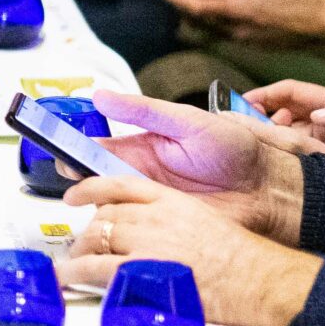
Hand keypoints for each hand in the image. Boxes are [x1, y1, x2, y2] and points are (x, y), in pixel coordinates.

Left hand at [57, 177, 323, 325]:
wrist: (259, 279)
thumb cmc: (242, 259)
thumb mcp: (204, 223)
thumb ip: (173, 222)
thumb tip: (149, 233)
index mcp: (172, 201)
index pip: (121, 185)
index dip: (91, 188)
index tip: (74, 194)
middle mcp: (156, 217)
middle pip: (105, 216)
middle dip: (87, 232)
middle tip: (80, 246)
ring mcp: (147, 242)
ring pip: (96, 239)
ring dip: (78, 253)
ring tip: (70, 266)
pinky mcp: (142, 269)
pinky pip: (95, 267)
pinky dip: (75, 272)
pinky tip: (66, 278)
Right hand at [80, 88, 306, 240]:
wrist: (268, 188)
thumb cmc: (237, 150)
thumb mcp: (188, 122)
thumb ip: (143, 110)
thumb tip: (99, 96)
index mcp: (142, 147)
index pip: (95, 147)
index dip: (72, 147)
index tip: (55, 147)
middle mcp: (139, 176)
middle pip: (92, 179)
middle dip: (75, 178)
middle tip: (69, 175)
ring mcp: (147, 203)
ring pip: (104, 205)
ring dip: (91, 204)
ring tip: (86, 200)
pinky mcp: (159, 227)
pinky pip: (127, 230)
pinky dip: (114, 228)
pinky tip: (108, 222)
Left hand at [154, 0, 324, 50]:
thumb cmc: (308, 0)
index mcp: (240, 10)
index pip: (196, 6)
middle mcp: (237, 29)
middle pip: (197, 19)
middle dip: (181, 5)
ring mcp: (244, 40)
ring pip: (209, 29)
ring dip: (196, 15)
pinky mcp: (253, 45)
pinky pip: (224, 34)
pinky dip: (214, 22)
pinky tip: (218, 11)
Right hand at [244, 80, 324, 186]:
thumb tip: (318, 114)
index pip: (293, 93)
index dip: (265, 94)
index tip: (241, 102)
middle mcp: (323, 124)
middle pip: (278, 114)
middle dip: (253, 118)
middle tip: (235, 131)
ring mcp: (321, 147)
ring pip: (281, 139)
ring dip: (262, 142)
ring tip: (247, 151)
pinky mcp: (321, 168)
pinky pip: (292, 161)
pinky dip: (276, 162)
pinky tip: (266, 168)